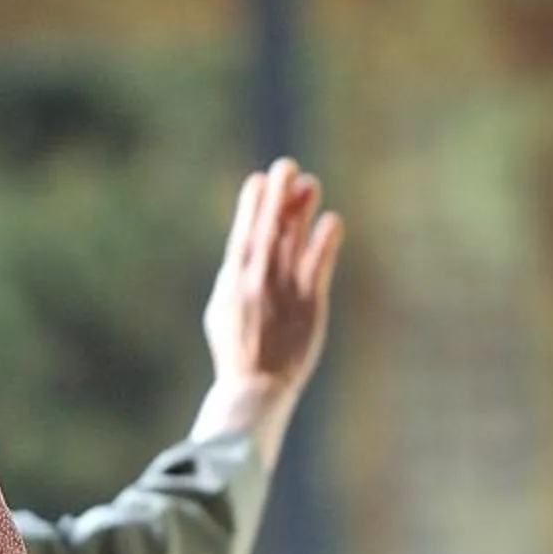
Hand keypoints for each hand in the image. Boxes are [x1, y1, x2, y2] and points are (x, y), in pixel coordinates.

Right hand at [203, 158, 343, 406]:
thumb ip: (232, 279)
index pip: (242, 234)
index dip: (251, 205)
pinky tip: (331, 220)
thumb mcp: (221, 312)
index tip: (258, 179)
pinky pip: (319, 267)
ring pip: (293, 242)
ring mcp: (282, 291)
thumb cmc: (236, 352)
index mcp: (231, 282)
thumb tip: (239, 252)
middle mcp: (256, 281)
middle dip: (276, 196)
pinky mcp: (309, 305)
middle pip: (268, 229)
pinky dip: (324, 242)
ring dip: (301, 211)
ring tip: (310, 184)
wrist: (254, 388)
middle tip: (285, 165)